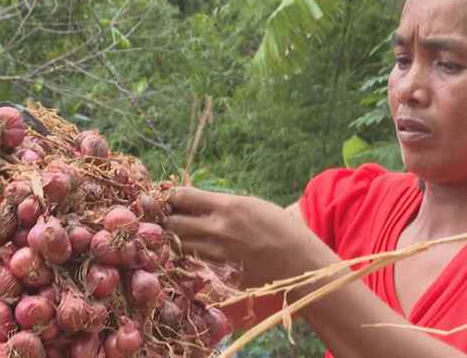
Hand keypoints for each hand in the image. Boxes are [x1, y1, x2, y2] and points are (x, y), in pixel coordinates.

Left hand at [165, 186, 321, 287]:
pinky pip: (195, 261)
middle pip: (173, 222)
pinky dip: (190, 255)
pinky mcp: (220, 270)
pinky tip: (193, 251)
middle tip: (169, 217)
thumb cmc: (280, 227)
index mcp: (228, 206)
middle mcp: (218, 229)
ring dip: (176, 238)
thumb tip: (198, 201)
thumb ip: (224, 204)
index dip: (172, 197)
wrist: (298, 260)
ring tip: (180, 234)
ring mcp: (218, 252)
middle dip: (167, 218)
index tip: (171, 198)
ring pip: (180, 244)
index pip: (183, 196)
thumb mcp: (252, 205)